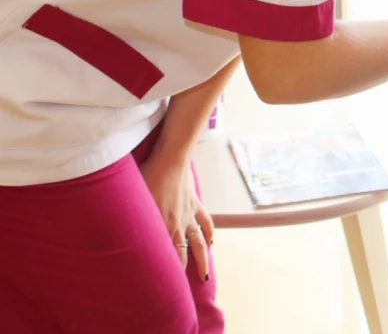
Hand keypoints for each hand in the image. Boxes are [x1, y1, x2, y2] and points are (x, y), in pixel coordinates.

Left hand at [139, 154, 213, 280]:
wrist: (170, 159)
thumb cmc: (147, 176)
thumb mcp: (132, 201)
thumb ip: (130, 221)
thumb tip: (115, 235)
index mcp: (162, 226)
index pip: (168, 255)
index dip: (168, 271)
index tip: (166, 285)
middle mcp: (178, 225)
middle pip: (185, 253)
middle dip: (186, 270)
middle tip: (185, 287)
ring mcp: (189, 215)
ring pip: (200, 242)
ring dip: (203, 259)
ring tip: (205, 274)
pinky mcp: (195, 203)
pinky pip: (206, 222)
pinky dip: (210, 233)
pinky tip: (212, 242)